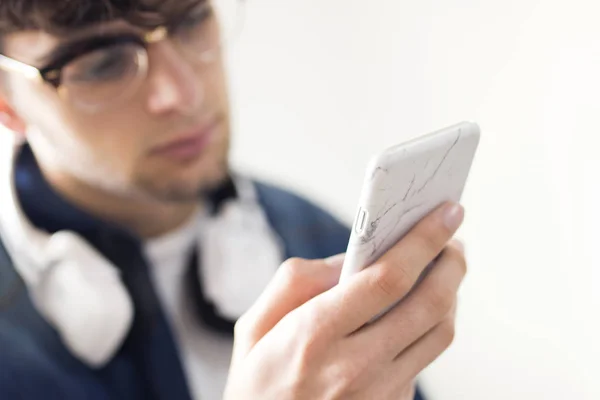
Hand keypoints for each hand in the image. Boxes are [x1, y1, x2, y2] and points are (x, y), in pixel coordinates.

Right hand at [224, 202, 465, 399]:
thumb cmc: (257, 385)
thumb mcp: (254, 328)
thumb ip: (295, 283)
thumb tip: (344, 259)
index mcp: (315, 336)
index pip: (387, 278)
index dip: (424, 240)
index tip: (446, 213)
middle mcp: (355, 367)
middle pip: (429, 305)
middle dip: (452, 264)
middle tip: (454, 242)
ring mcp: (380, 393)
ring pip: (439, 334)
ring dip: (451, 295)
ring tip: (443, 271)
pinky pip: (426, 359)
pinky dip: (431, 327)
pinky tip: (420, 311)